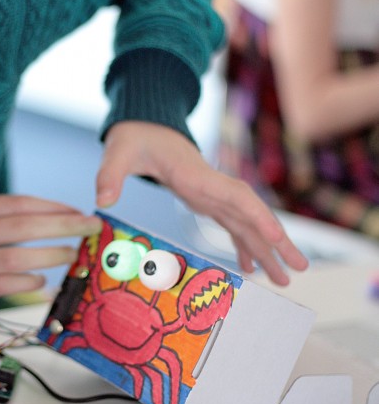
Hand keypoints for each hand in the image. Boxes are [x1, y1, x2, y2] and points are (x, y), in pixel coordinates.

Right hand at [0, 194, 101, 311]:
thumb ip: (0, 217)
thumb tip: (52, 217)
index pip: (18, 204)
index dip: (53, 207)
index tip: (78, 211)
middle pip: (22, 227)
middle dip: (62, 226)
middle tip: (90, 228)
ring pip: (15, 257)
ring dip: (49, 256)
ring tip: (71, 255)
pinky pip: (3, 285)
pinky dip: (27, 282)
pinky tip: (42, 280)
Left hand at [96, 121, 308, 286]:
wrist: (144, 124)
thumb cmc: (135, 136)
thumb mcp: (119, 151)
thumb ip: (111, 173)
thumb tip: (103, 197)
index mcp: (197, 177)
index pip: (237, 198)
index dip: (259, 218)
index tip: (278, 238)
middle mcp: (212, 187)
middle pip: (253, 216)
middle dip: (277, 242)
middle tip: (300, 269)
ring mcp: (213, 194)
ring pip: (247, 225)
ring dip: (267, 250)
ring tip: (285, 279)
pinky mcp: (206, 200)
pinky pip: (232, 226)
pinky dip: (243, 247)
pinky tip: (252, 268)